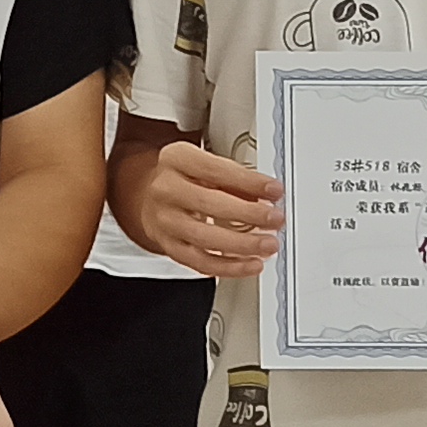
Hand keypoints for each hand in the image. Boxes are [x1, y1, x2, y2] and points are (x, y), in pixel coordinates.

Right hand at [133, 136, 284, 277]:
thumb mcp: (205, 164)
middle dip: (248, 213)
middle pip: (208, 204)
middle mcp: (165, 189)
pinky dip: (229, 266)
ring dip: (242, 244)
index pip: (215, 170)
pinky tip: (250, 264)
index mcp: (176, 160)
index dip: (248, 181)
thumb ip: (235, 179)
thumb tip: (267, 196)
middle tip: (275, 218)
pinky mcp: (169, 246)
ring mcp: (164, 221)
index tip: (274, 190)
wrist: (151, 197)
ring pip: (204, 238)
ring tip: (267, 244)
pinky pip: (200, 262)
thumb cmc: (185, 179)